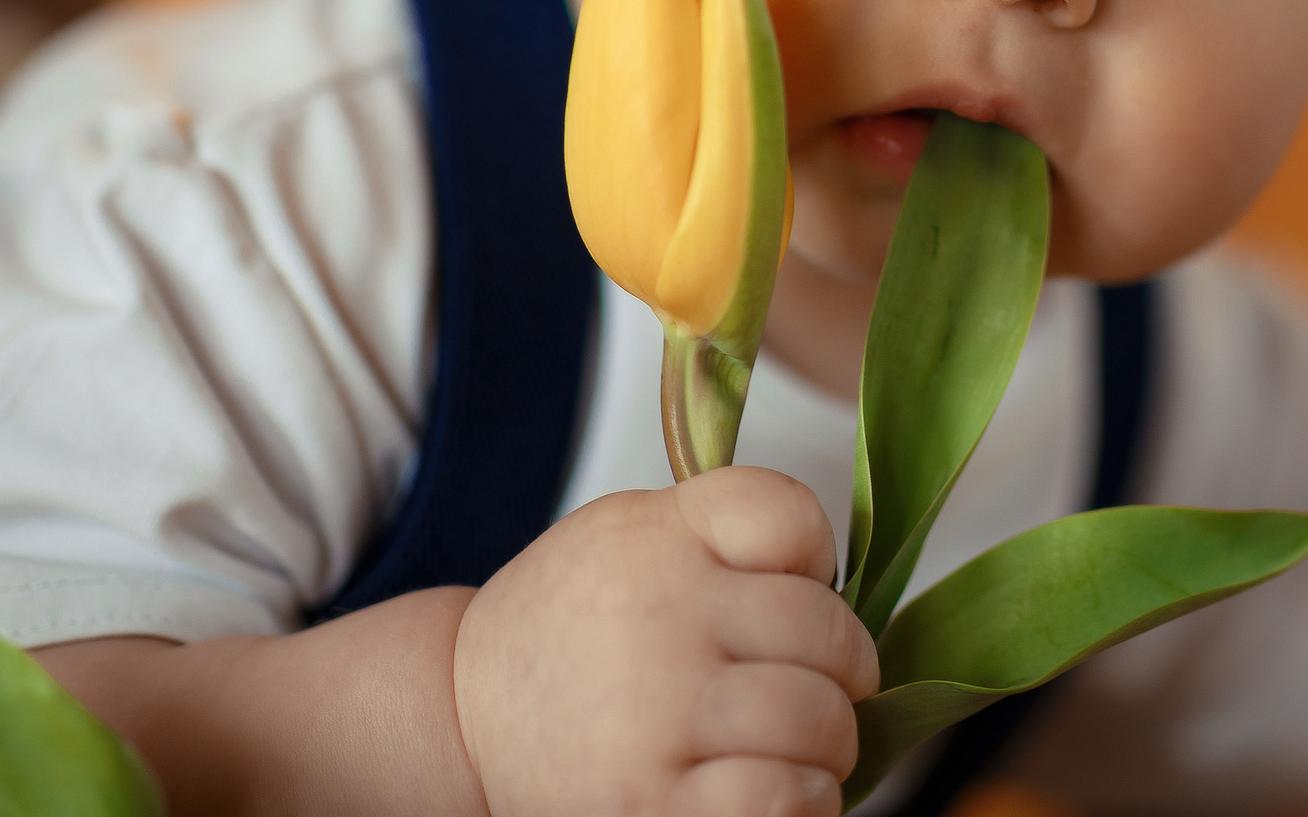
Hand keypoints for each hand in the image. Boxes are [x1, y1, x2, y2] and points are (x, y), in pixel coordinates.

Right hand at [454, 466, 880, 816]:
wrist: (463, 719)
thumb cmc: (572, 629)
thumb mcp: (631, 536)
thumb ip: (726, 535)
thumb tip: (839, 588)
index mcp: (657, 537)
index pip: (789, 517)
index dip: (816, 556)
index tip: (796, 586)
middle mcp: (659, 614)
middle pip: (825, 631)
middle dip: (844, 668)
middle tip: (824, 686)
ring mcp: (657, 713)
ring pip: (818, 720)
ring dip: (831, 741)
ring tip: (803, 744)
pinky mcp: (652, 803)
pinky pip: (783, 800)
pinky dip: (806, 800)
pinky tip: (781, 788)